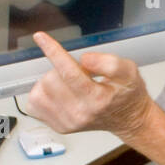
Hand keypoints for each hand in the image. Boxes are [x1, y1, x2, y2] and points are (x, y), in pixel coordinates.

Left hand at [22, 30, 154, 144]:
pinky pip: (35, 105)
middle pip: (50, 80)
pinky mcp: (59, 126)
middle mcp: (80, 114)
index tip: (41, 38)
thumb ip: (110, 63)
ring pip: (39, 92)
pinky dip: (42, 95)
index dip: (53, 52)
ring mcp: (67, 123)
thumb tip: (86, 59)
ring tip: (69, 84)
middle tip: (78, 74)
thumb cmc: (127, 95)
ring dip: (50, 82)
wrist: (129, 119)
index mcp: (97, 99)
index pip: (69, 73)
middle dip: (59, 69)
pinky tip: (58, 93)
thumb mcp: (129, 72)